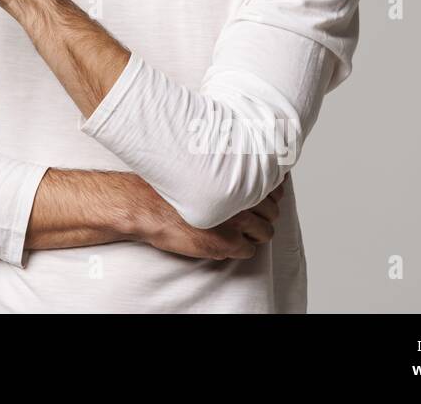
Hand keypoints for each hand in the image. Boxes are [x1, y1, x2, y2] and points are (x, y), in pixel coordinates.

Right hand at [133, 180, 285, 260]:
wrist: (146, 207)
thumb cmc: (168, 189)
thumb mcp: (200, 170)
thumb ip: (225, 172)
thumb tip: (247, 172)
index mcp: (236, 177)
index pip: (274, 187)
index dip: (269, 194)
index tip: (263, 195)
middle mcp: (241, 198)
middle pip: (272, 212)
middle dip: (262, 215)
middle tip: (247, 216)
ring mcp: (237, 221)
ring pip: (265, 233)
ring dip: (254, 233)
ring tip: (237, 230)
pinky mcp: (228, 243)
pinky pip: (249, 250)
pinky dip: (240, 249)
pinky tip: (224, 240)